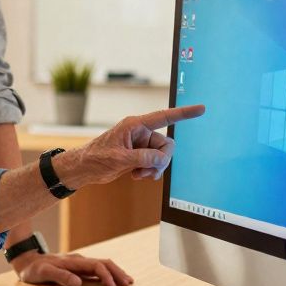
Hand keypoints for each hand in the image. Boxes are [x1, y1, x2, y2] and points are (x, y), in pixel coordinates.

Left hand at [12, 252, 133, 285]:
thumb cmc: (33, 269)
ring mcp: (79, 264)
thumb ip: (60, 276)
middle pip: (104, 263)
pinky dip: (108, 274)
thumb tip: (78, 282)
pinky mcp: (78, 269)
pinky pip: (97, 269)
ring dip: (115, 272)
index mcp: (73, 262)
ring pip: (102, 265)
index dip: (106, 275)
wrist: (26, 261)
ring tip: (127, 281)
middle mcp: (79, 261)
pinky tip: (114, 280)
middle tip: (128, 284)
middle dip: (117, 272)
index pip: (96, 266)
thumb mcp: (43, 273)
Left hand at [60, 105, 205, 187]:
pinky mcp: (139, 156)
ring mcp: (140, 145)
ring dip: (154, 168)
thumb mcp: (119, 158)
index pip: (164, 117)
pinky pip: (156, 164)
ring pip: (162, 157)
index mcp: (135, 125)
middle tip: (147, 171)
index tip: (202, 109)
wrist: (84, 169)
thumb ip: (142, 158)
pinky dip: (151, 172)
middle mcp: (140, 133)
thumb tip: (162, 160)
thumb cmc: (95, 158)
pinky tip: (137, 175)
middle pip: (166, 145)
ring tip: (138, 174)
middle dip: (161, 160)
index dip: (184, 114)